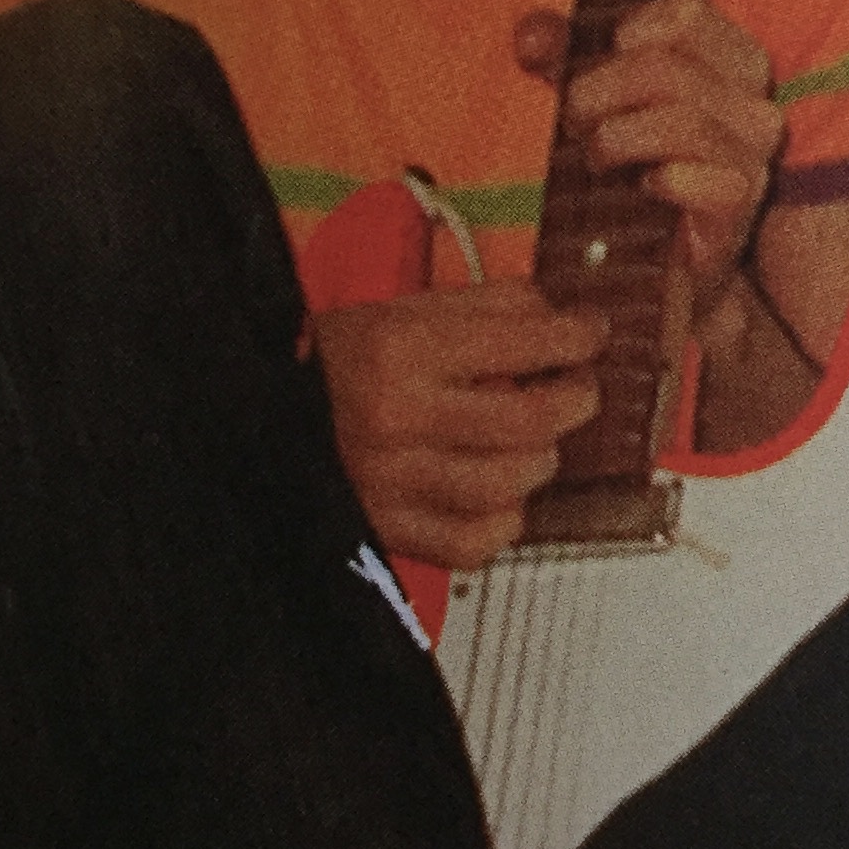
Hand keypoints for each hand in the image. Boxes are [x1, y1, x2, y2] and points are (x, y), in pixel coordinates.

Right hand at [311, 282, 606, 569]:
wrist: (259, 412)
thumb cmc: (332, 363)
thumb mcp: (400, 312)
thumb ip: (483, 307)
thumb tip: (556, 313)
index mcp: (400, 350)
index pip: (524, 340)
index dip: (577, 337)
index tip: (589, 336)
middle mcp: (398, 417)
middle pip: (529, 419)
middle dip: (574, 401)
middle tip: (577, 391)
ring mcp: (394, 481)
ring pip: (510, 484)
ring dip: (540, 461)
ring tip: (534, 444)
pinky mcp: (389, 529)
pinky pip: (474, 541)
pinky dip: (503, 521)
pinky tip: (499, 496)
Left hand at [515, 0, 784, 322]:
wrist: (664, 260)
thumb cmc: (638, 169)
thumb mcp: (602, 103)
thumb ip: (568, 60)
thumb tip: (531, 35)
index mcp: (729, 62)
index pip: (687, 12)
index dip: (632, 27)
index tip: (604, 58)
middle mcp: (751, 103)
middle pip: (668, 68)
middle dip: (601, 91)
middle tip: (575, 120)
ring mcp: (752, 156)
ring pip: (682, 121)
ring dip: (618, 137)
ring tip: (596, 157)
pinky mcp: (739, 204)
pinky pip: (698, 177)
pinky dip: (659, 179)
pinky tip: (643, 189)